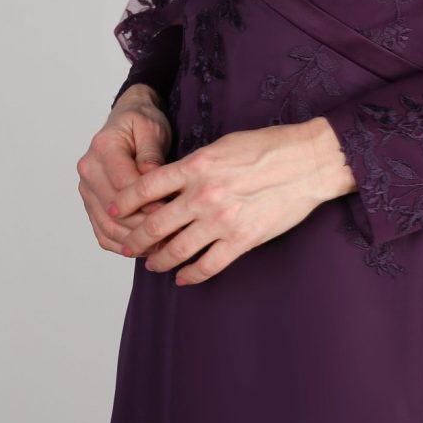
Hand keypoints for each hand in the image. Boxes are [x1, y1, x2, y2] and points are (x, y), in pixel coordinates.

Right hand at [77, 84, 176, 256]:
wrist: (127, 120)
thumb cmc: (143, 122)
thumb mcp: (153, 128)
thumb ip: (151, 153)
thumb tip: (151, 176)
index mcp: (103, 147)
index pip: (123, 184)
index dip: (147, 201)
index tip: (170, 210)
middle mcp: (89, 169)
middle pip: (113, 210)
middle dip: (143, 226)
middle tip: (171, 234)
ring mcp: (87, 188)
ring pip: (106, 226)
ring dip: (133, 241)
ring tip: (162, 246)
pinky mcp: (91, 202)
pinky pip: (102, 232)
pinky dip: (122, 244)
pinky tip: (145, 247)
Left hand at [106, 115, 356, 285]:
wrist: (307, 162)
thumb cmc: (269, 147)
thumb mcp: (223, 145)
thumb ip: (196, 165)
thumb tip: (173, 181)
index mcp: (196, 166)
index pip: (146, 187)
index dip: (124, 201)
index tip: (114, 210)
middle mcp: (202, 195)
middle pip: (154, 224)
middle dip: (135, 238)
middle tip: (127, 246)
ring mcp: (221, 220)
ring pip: (176, 250)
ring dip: (159, 260)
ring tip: (152, 264)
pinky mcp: (241, 240)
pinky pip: (207, 266)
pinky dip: (191, 275)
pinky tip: (183, 277)